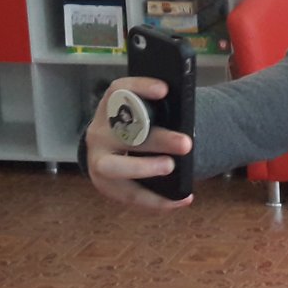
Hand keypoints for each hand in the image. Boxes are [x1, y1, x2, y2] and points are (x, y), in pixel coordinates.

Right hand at [84, 77, 194, 210]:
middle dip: (156, 139)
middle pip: (123, 133)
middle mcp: (99, 133)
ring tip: (171, 167)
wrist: (106, 153)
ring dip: (145, 168)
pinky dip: (159, 201)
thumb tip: (189, 115)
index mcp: (109, 108)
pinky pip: (131, 195)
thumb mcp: (141, 115)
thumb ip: (157, 112)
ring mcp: (99, 161)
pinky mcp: (107, 186)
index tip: (164, 89)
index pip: (119, 91)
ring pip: (115, 167)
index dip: (140, 87)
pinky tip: (184, 199)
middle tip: (185, 143)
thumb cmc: (132, 128)